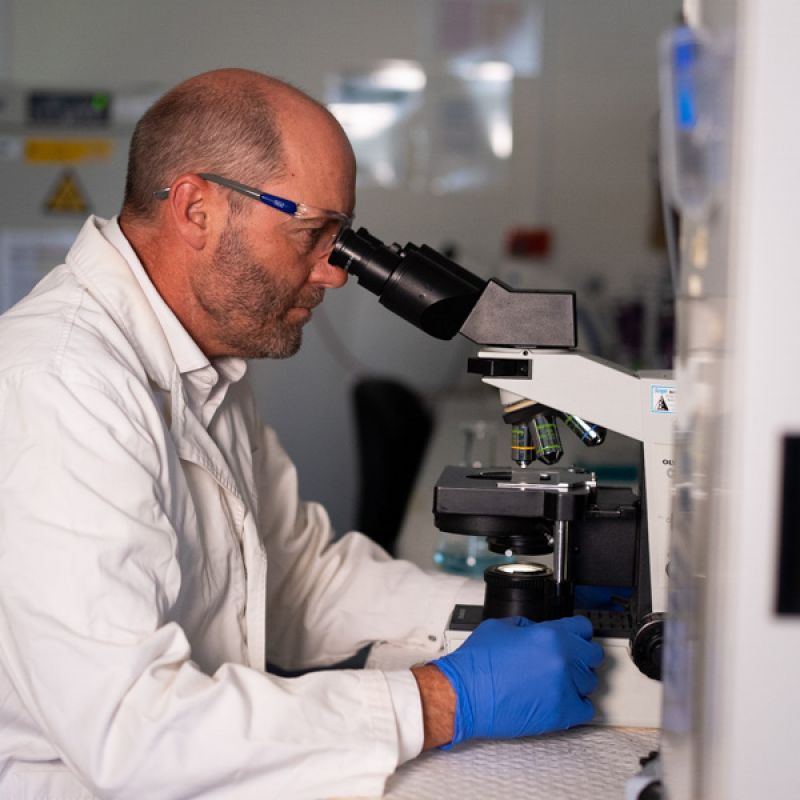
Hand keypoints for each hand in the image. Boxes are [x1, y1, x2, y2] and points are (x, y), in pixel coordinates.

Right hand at [431, 615, 602, 746]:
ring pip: (589, 682)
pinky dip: (576, 705)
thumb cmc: (477, 663)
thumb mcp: (501, 627)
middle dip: (580, 656)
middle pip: (592, 656)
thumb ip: (528, 626)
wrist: (464, 694)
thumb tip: (538, 631)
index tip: (574, 639)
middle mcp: (562, 659)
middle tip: (564, 661)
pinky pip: (586, 709)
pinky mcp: (561, 713)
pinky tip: (559, 700)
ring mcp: (564, 687)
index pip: (584, 628)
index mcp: (549, 634)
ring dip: (576, 681)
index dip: (577, 633)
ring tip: (554, 682)